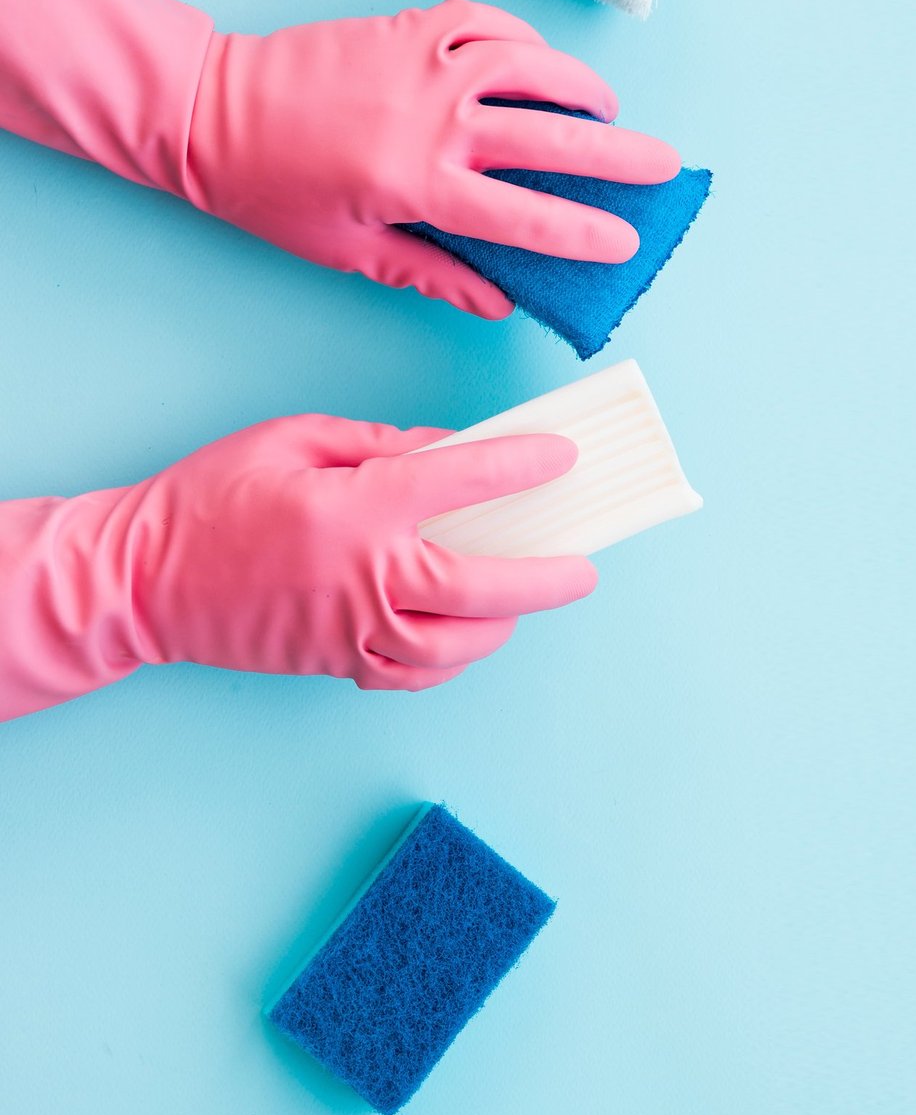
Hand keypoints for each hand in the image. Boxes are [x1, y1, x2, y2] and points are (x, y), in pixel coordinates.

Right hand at [106, 415, 597, 690]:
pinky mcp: (331, 663)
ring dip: (502, 624)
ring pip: (456, 646)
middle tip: (583, 569)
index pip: (464, 482)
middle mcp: (364, 576)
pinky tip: (462, 636)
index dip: (523, 467)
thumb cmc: (207, 500)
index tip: (563, 459)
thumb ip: (380, 443)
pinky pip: (410, 675)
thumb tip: (450, 450)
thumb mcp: (292, 439)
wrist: (133, 579)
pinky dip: (447, 661)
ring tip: (524, 601)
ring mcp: (350, 629)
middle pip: (484, 588)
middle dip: (547, 579)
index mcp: (356, 508)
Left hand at [185, 0, 682, 316]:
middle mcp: (433, 120)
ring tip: (605, 109)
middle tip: (663, 164)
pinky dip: (524, 40)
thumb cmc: (267, 187)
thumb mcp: (345, 248)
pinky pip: (488, 24)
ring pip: (533, 67)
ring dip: (581, 88)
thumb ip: (429, 273)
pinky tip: (538, 62)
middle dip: (619, 155)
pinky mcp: (409, 29)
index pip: (525, 215)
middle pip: (552, 137)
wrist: (207, 107)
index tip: (624, 241)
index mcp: (417, 184)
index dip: (584, 232)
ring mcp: (424, 64)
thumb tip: (497, 302)